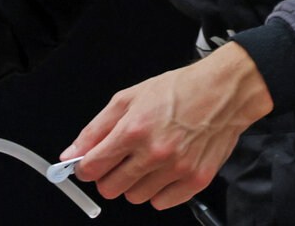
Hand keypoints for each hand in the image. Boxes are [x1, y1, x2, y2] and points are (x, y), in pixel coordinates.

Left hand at [62, 42, 271, 209]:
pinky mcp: (196, 180)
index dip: (84, 168)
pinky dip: (157, 191)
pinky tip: (161, 171)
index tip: (86, 166)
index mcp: (133, 130)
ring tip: (144, 162)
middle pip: (111, 188)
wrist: (222, 93)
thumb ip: (96, 129)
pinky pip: (162, 203)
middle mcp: (154, 153)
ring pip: (135, 197)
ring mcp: (176, 169)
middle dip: (107, 177)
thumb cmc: (176, 91)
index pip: (93, 167)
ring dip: (133, 184)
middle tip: (116, 163)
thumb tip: (72, 152)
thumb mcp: (127, 99)